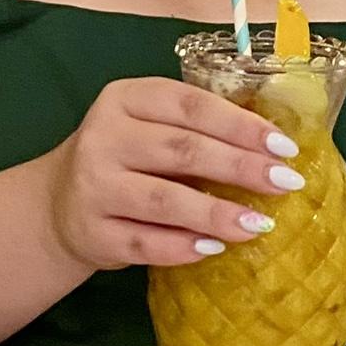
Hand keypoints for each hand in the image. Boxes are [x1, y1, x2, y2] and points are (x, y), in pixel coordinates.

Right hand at [48, 77, 302, 271]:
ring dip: (217, 212)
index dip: (241, 125)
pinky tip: (215, 248)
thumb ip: (196, 128)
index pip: (191, 106)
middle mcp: (104, 136)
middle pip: (183, 149)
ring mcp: (94, 186)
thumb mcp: (150, 125)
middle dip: (240, 167)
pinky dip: (184, 247)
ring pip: (165, 199)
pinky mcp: (92, 232)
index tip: (285, 146)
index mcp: (126, 98)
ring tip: (260, 223)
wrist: (59, 204)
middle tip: (286, 182)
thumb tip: (272, 149)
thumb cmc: (127, 157)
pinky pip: (145, 242)